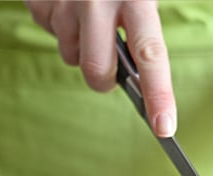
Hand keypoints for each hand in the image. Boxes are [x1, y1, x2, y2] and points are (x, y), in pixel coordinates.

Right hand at [25, 0, 175, 136]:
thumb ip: (143, 23)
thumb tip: (140, 71)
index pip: (151, 55)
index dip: (159, 95)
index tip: (164, 127)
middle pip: (98, 73)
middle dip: (102, 79)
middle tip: (108, 63)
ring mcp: (64, 0)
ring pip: (69, 54)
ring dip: (78, 44)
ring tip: (84, 10)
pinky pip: (48, 30)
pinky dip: (58, 23)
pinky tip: (65, 1)